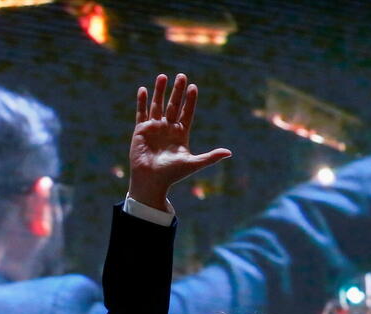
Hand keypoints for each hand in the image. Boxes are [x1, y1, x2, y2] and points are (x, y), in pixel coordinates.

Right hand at [129, 73, 231, 210]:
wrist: (151, 181)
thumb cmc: (172, 174)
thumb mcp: (193, 163)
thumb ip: (211, 157)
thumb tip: (229, 153)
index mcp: (181, 134)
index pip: (187, 113)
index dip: (190, 100)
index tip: (194, 87)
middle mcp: (168, 128)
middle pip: (174, 105)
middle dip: (177, 91)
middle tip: (182, 75)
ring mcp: (154, 128)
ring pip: (158, 105)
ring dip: (160, 91)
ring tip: (163, 76)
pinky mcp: (141, 130)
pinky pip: (141, 113)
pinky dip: (142, 102)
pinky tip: (143, 90)